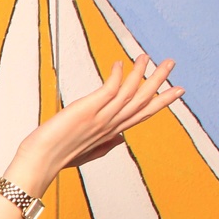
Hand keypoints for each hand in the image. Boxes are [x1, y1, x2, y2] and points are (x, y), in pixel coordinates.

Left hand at [7, 55, 181, 193]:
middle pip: (142, 101)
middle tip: (171, 63)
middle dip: (159, 82)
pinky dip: (116, 76)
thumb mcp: (88, 152)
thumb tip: (122, 138)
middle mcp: (110, 125)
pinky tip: (119, 64)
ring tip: (146, 57)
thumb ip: (107, 144)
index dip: (162, 101)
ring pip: (129, 94)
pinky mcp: (87, 111)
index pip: (142, 114)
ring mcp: (100, 118)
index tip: (178, 90)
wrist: (40, 161)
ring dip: (140, 74)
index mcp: (111, 132)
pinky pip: (108, 90)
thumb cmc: (58, 157)